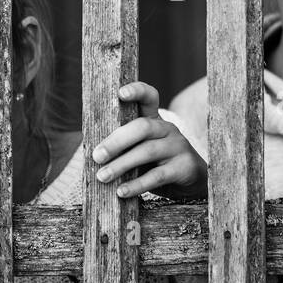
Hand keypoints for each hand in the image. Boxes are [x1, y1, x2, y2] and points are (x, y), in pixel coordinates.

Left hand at [92, 81, 207, 198]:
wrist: (191, 181)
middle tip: (97, 156)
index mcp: (155, 120)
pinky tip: (121, 191)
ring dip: (122, 165)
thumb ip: (123, 147)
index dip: (137, 91)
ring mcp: (178, 147)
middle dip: (117, 141)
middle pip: (143, 127)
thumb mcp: (141, 150)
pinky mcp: (184, 167)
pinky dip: (137, 185)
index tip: (121, 93)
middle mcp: (168, 129)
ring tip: (103, 176)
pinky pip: (157, 176)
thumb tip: (90, 154)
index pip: (149, 97)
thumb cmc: (156, 163)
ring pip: (148, 151)